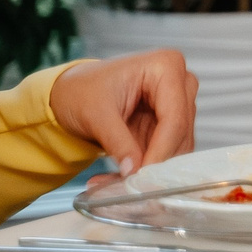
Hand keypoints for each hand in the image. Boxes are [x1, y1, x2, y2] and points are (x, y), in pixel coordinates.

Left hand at [48, 51, 197, 177]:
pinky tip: (121, 177)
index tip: (144, 176)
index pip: (174, 117)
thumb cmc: (81, 91)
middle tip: (134, 185)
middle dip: (157, 161)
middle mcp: (180, 82)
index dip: (161, 149)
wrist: (71, 93)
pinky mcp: (171, 122)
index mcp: (165, 67)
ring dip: (151, 167)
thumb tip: (133, 171)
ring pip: (178, 144)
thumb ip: (118, 142)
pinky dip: (146, 166)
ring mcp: (178, 102)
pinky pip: (167, 150)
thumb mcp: (95, 115)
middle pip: (180, 131)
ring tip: (118, 183)